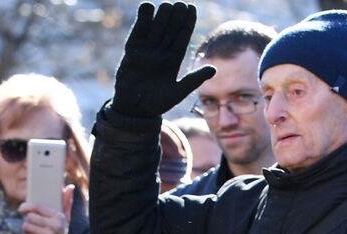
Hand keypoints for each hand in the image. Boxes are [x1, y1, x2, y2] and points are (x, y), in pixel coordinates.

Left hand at [22, 185, 73, 233]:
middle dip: (29, 219)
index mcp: (59, 217)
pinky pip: (27, 233)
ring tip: (35, 231)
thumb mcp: (65, 219)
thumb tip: (69, 187)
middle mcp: (54, 225)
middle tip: (32, 222)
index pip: (38, 207)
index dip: (27, 206)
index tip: (22, 208)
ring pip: (26, 224)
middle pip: (30, 215)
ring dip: (28, 227)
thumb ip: (66, 202)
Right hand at [110, 2, 215, 118]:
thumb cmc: (158, 103)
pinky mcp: (132, 50)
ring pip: (156, 29)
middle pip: (170, 30)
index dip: (186, 23)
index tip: (191, 8)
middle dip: (175, 17)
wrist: (136, 110)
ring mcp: (146, 50)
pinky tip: (148, 7)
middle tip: (181, 4)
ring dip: (161, 17)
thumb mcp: (179, 91)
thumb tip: (214, 69)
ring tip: (167, 5)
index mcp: (173, 59)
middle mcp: (161, 52)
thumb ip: (194, 79)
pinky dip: (142, 20)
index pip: (181, 37)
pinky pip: (138, 32)